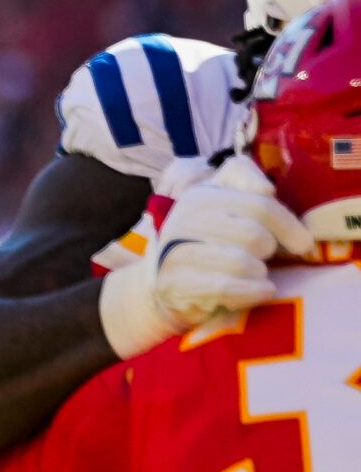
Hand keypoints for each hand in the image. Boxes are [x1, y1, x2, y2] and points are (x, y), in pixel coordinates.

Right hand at [154, 154, 311, 319]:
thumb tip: (266, 189)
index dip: (289, 226)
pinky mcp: (173, 283)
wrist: (168, 284)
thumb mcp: (227, 203)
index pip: (260, 205)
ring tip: (257, 275)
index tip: (303, 243)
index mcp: (202, 194)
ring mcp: (175, 251)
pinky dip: (250, 292)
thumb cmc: (211, 243)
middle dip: (267, 252)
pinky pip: (224, 287)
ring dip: (258, 274)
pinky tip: (260, 291)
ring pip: (240, 262)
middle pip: (253, 235)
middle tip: (263, 259)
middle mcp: (184, 218)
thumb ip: (244, 179)